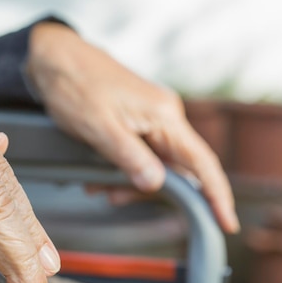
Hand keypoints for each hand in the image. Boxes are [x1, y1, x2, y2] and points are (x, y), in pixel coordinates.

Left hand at [27, 22, 239, 233]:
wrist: (54, 57)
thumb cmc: (74, 85)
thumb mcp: (98, 127)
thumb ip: (129, 157)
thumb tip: (156, 185)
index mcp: (164, 115)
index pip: (201, 162)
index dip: (216, 195)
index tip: (226, 224)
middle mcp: (165, 116)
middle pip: (174, 169)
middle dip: (145, 190)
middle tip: (110, 197)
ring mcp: (150, 117)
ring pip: (153, 163)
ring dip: (127, 181)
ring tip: (94, 185)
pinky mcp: (135, 119)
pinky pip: (139, 152)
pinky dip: (121, 168)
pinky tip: (97, 174)